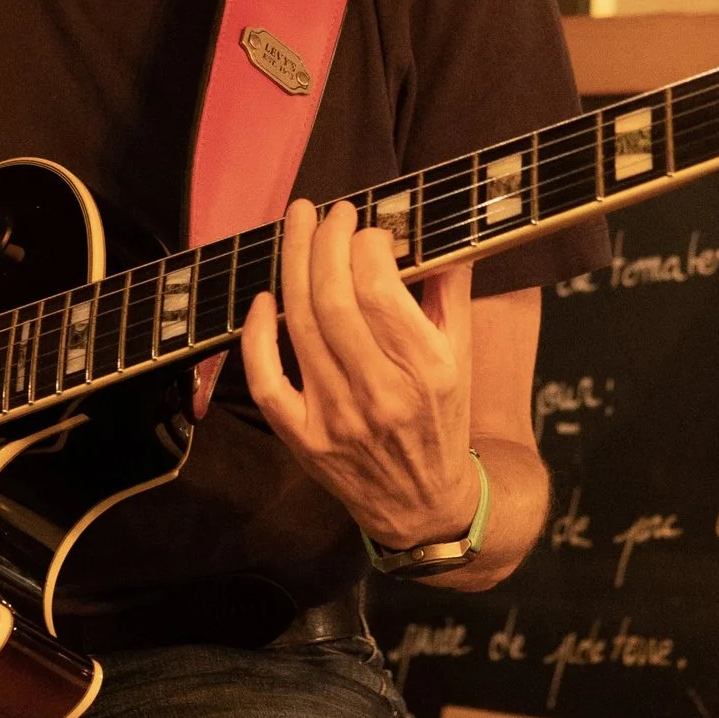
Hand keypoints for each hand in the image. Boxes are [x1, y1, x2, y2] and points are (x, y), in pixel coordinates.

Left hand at [240, 199, 483, 549]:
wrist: (423, 504)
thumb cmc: (443, 419)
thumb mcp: (462, 357)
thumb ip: (450, 293)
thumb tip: (431, 233)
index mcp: (428, 368)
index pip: (380, 290)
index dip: (366, 245)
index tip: (369, 230)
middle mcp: (381, 393)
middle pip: (334, 301)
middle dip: (324, 242)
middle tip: (327, 212)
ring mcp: (336, 418)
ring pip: (300, 328)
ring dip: (293, 267)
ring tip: (297, 226)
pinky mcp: (303, 439)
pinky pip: (267, 381)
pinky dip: (256, 337)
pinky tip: (263, 300)